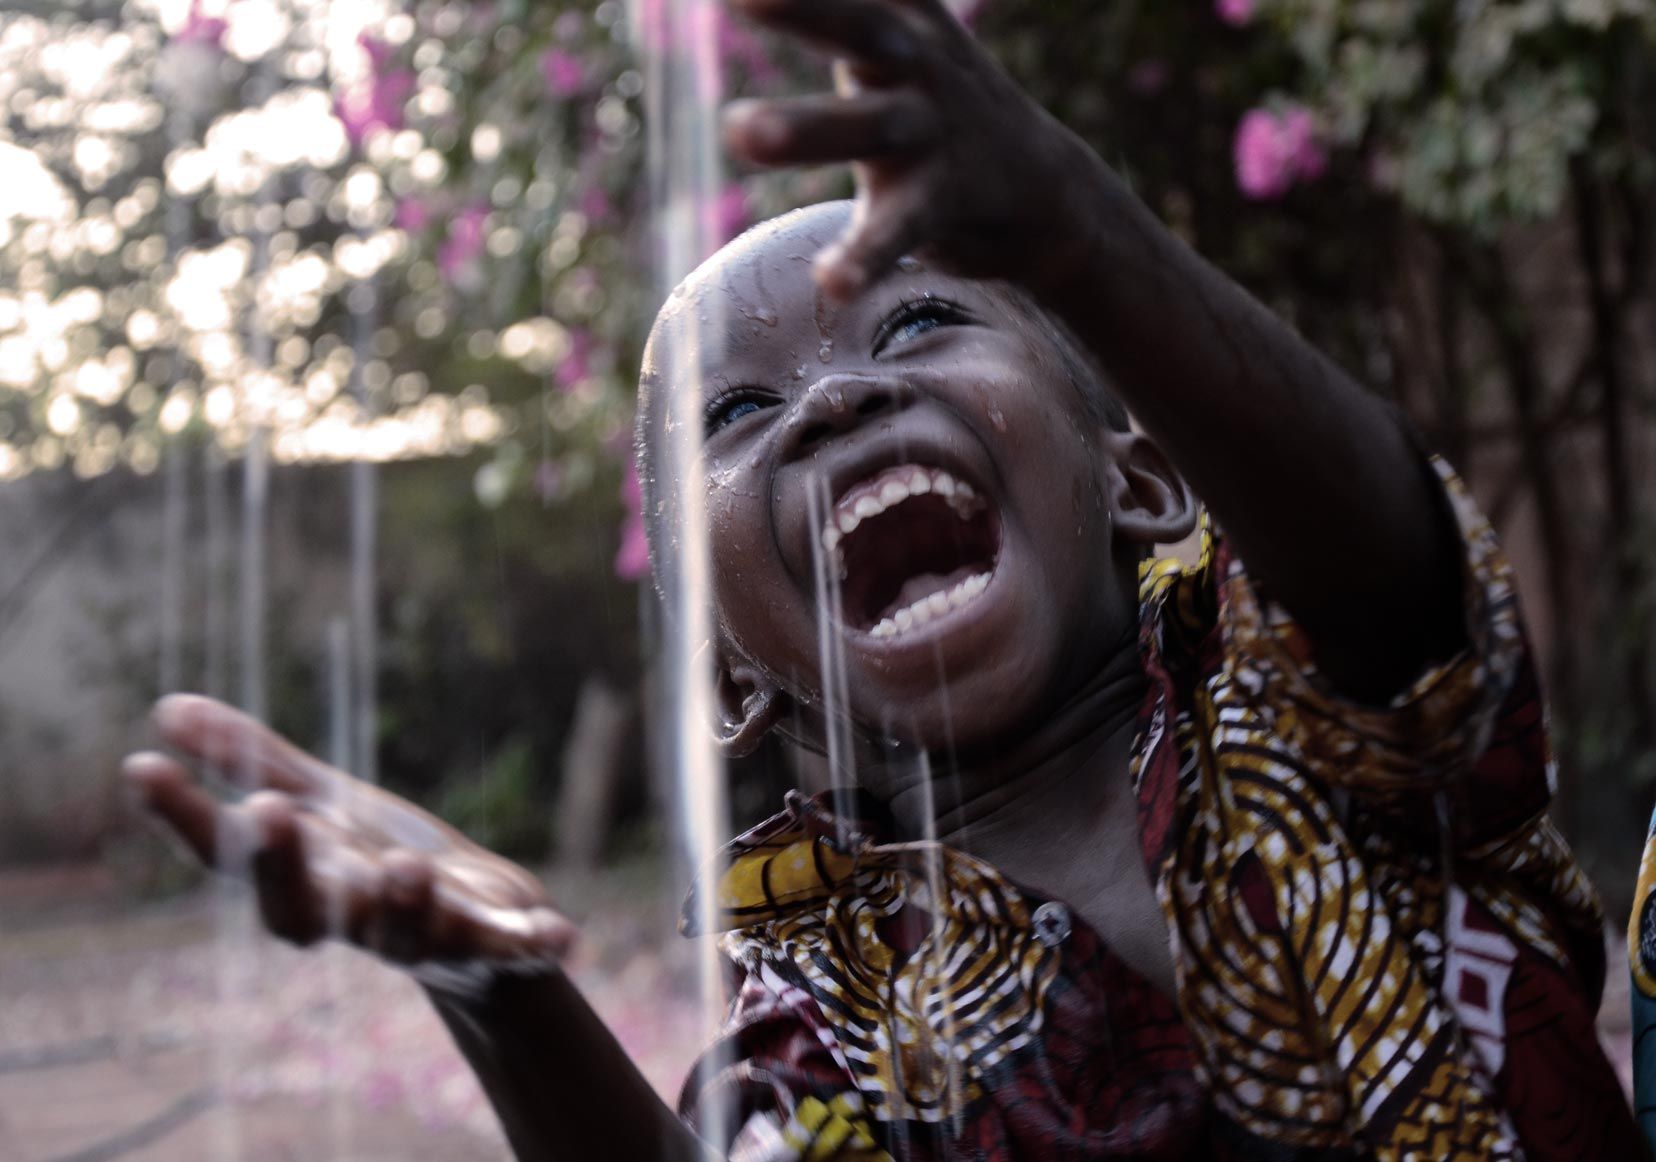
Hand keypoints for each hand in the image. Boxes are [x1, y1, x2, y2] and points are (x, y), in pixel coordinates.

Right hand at [123, 694, 574, 980]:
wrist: (482, 940)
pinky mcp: (500, 946)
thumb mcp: (325, 807)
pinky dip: (539, 943)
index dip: (184, 817)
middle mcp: (356, 917)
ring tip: (404, 869)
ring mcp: (430, 937)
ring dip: (405, 905)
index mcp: (309, 878)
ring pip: (409, 934)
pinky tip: (564, 935)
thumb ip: (256, 763)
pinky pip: (519, 950)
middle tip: (270, 813)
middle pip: (304, 912)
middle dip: (285, 867)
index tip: (140, 763)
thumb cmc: (381, 866)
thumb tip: (168, 707)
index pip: (229, 858)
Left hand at [723, 0, 1108, 299]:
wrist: (1041, 189)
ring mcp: (928, 133)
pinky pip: (896, 231)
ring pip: (867, 126)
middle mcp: (916, 62)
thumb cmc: (934, 95)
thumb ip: (850, 3)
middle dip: (804, 3)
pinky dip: (863, 258)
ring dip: (805, 127)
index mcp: (902, 13)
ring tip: (737, 129)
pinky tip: (831, 283)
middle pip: (860, 25)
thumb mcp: (904, 23)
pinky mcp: (936, 204)